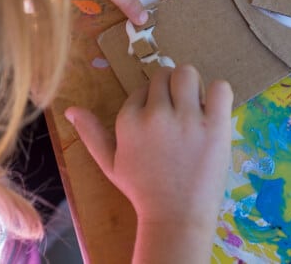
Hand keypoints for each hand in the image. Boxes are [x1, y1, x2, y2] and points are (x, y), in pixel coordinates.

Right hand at [65, 66, 232, 262]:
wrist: (176, 217)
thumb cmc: (142, 190)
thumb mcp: (110, 163)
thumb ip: (91, 133)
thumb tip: (71, 109)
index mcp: (129, 120)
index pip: (142, 88)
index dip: (152, 102)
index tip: (159, 123)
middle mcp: (155, 115)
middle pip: (165, 74)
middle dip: (171, 89)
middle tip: (178, 113)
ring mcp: (187, 119)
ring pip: (188, 73)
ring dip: (192, 86)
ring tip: (195, 108)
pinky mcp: (215, 126)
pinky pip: (219, 87)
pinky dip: (218, 93)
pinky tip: (214, 111)